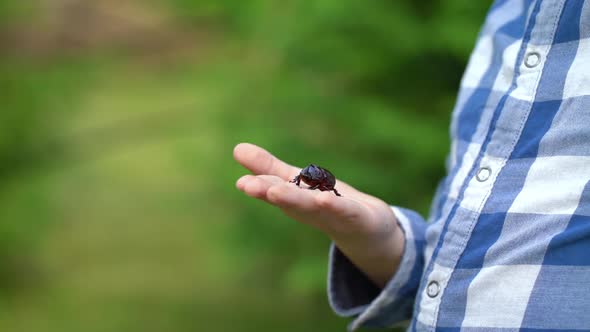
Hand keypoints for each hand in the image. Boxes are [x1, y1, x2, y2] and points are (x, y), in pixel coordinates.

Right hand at [233, 142, 403, 286]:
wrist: (369, 233)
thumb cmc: (329, 206)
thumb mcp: (299, 183)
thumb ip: (269, 168)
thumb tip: (236, 148)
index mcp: (297, 199)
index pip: (276, 190)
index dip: (259, 186)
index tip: (241, 182)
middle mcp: (312, 210)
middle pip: (291, 200)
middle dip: (271, 193)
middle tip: (248, 186)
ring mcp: (336, 216)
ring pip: (314, 207)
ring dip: (295, 200)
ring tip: (275, 192)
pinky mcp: (360, 218)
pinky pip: (347, 211)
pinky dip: (336, 207)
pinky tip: (324, 198)